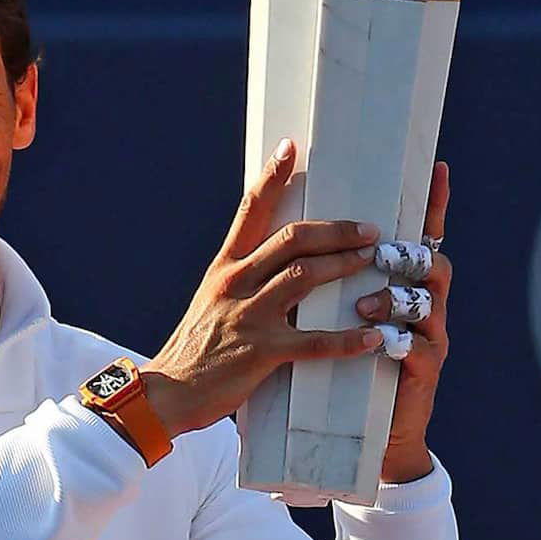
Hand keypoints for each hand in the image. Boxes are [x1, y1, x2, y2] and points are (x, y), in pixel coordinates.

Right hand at [142, 139, 383, 436]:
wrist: (167, 392)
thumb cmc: (195, 349)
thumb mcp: (211, 302)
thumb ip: (241, 280)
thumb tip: (275, 261)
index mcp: (224, 268)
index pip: (249, 211)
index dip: (270, 177)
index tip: (290, 147)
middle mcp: (235, 283)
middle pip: (291, 239)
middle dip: (334, 230)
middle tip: (368, 229)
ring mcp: (248, 316)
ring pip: (303, 278)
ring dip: (343, 266)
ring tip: (373, 262)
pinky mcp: (260, 352)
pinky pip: (312, 341)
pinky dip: (345, 339)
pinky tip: (371, 338)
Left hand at [355, 161, 451, 483]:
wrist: (368, 434)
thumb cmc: (347, 364)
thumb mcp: (336, 315)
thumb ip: (329, 279)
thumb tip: (297, 231)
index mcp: (401, 284)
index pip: (419, 235)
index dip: (433, 204)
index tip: (437, 168)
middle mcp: (422, 304)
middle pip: (429, 260)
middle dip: (406, 252)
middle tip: (377, 253)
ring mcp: (428, 336)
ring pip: (426, 300)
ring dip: (395, 298)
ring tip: (365, 306)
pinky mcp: (424, 371)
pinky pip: (420, 347)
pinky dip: (398, 342)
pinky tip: (380, 343)